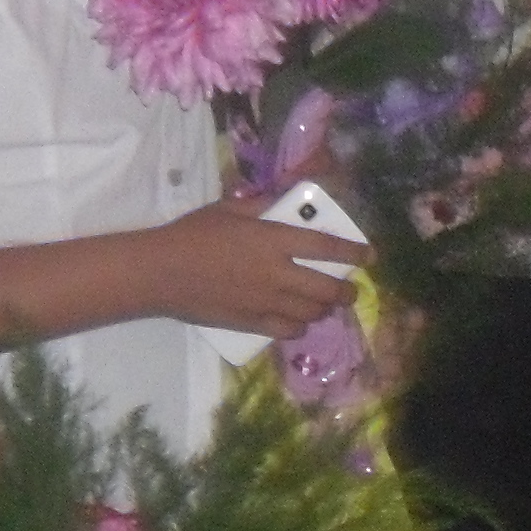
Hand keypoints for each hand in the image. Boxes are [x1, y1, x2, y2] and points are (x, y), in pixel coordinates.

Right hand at [148, 199, 356, 338]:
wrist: (161, 272)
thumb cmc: (192, 234)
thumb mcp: (229, 209)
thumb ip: (263, 206)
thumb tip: (286, 201)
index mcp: (273, 239)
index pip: (327, 246)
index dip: (354, 252)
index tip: (370, 256)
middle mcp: (277, 273)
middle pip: (327, 288)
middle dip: (347, 291)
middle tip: (351, 290)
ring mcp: (266, 301)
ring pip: (312, 312)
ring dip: (325, 309)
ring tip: (326, 305)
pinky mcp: (252, 322)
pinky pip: (289, 330)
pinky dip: (300, 326)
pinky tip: (298, 322)